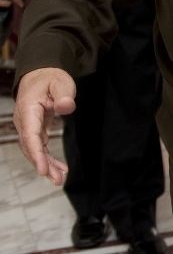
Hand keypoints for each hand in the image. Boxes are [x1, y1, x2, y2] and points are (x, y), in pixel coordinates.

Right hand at [13, 67, 75, 184]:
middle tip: (57, 179)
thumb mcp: (61, 82)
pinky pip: (39, 147)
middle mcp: (24, 121)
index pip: (30, 135)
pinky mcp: (34, 129)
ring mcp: (28, 126)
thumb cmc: (50, 78)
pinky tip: (58, 169)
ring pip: (34, 150)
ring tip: (59, 178)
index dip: (36, 154)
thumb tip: (66, 107)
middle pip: (31, 147)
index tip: (42, 169)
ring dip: (46, 165)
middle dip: (42, 165)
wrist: (41, 74)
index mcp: (28, 109)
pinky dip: (47, 158)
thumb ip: (64, 94)